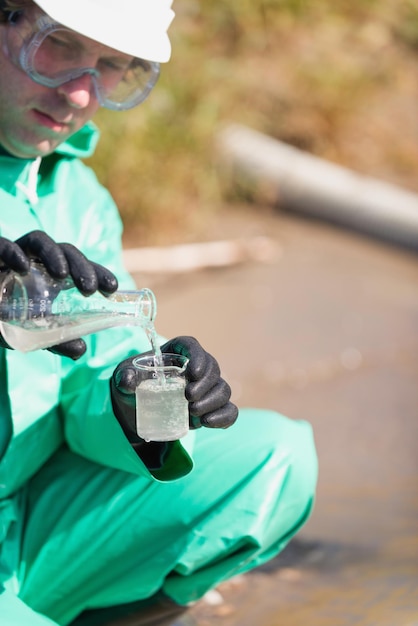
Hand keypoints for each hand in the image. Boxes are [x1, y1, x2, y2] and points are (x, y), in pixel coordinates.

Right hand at [0, 231, 117, 358]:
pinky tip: (22, 266)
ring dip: (53, 254)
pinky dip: (13, 252)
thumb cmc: (8, 319)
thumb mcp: (34, 332)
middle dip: (81, 266)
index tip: (112, 288)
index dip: (99, 273)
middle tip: (90, 287)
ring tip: (62, 274)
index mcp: (53, 275)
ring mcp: (17, 254)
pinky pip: (4, 245)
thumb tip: (80, 350)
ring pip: (40, 241)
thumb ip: (56, 339)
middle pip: (66, 251)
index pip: (81, 267)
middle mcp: (38, 260)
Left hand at [110, 336, 238, 442]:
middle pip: (213, 367)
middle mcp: (195, 367)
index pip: (191, 346)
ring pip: (223, 389)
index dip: (197, 356)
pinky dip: (224, 417)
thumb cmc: (132, 387)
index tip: (194, 373)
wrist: (137, 411)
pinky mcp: (210, 409)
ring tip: (193, 413)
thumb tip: (128, 380)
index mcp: (175, 353)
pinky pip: (229, 410)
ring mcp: (206, 389)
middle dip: (205, 384)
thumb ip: (124, 378)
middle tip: (189, 398)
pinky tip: (209, 422)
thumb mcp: (123, 380)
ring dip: (213, 401)